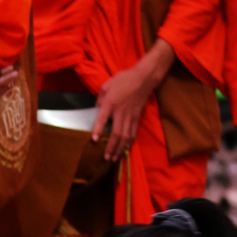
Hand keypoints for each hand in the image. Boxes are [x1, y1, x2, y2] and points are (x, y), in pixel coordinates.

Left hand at [90, 40, 174, 161]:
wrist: (143, 78)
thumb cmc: (122, 80)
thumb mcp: (106, 86)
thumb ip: (99, 99)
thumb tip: (95, 111)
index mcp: (111, 103)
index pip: (102, 118)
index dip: (98, 130)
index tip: (94, 140)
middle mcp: (121, 112)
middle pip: (116, 133)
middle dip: (111, 147)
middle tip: (105, 158)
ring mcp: (131, 116)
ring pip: (126, 136)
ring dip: (120, 148)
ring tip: (114, 158)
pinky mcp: (137, 117)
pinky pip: (133, 133)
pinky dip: (129, 143)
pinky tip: (125, 149)